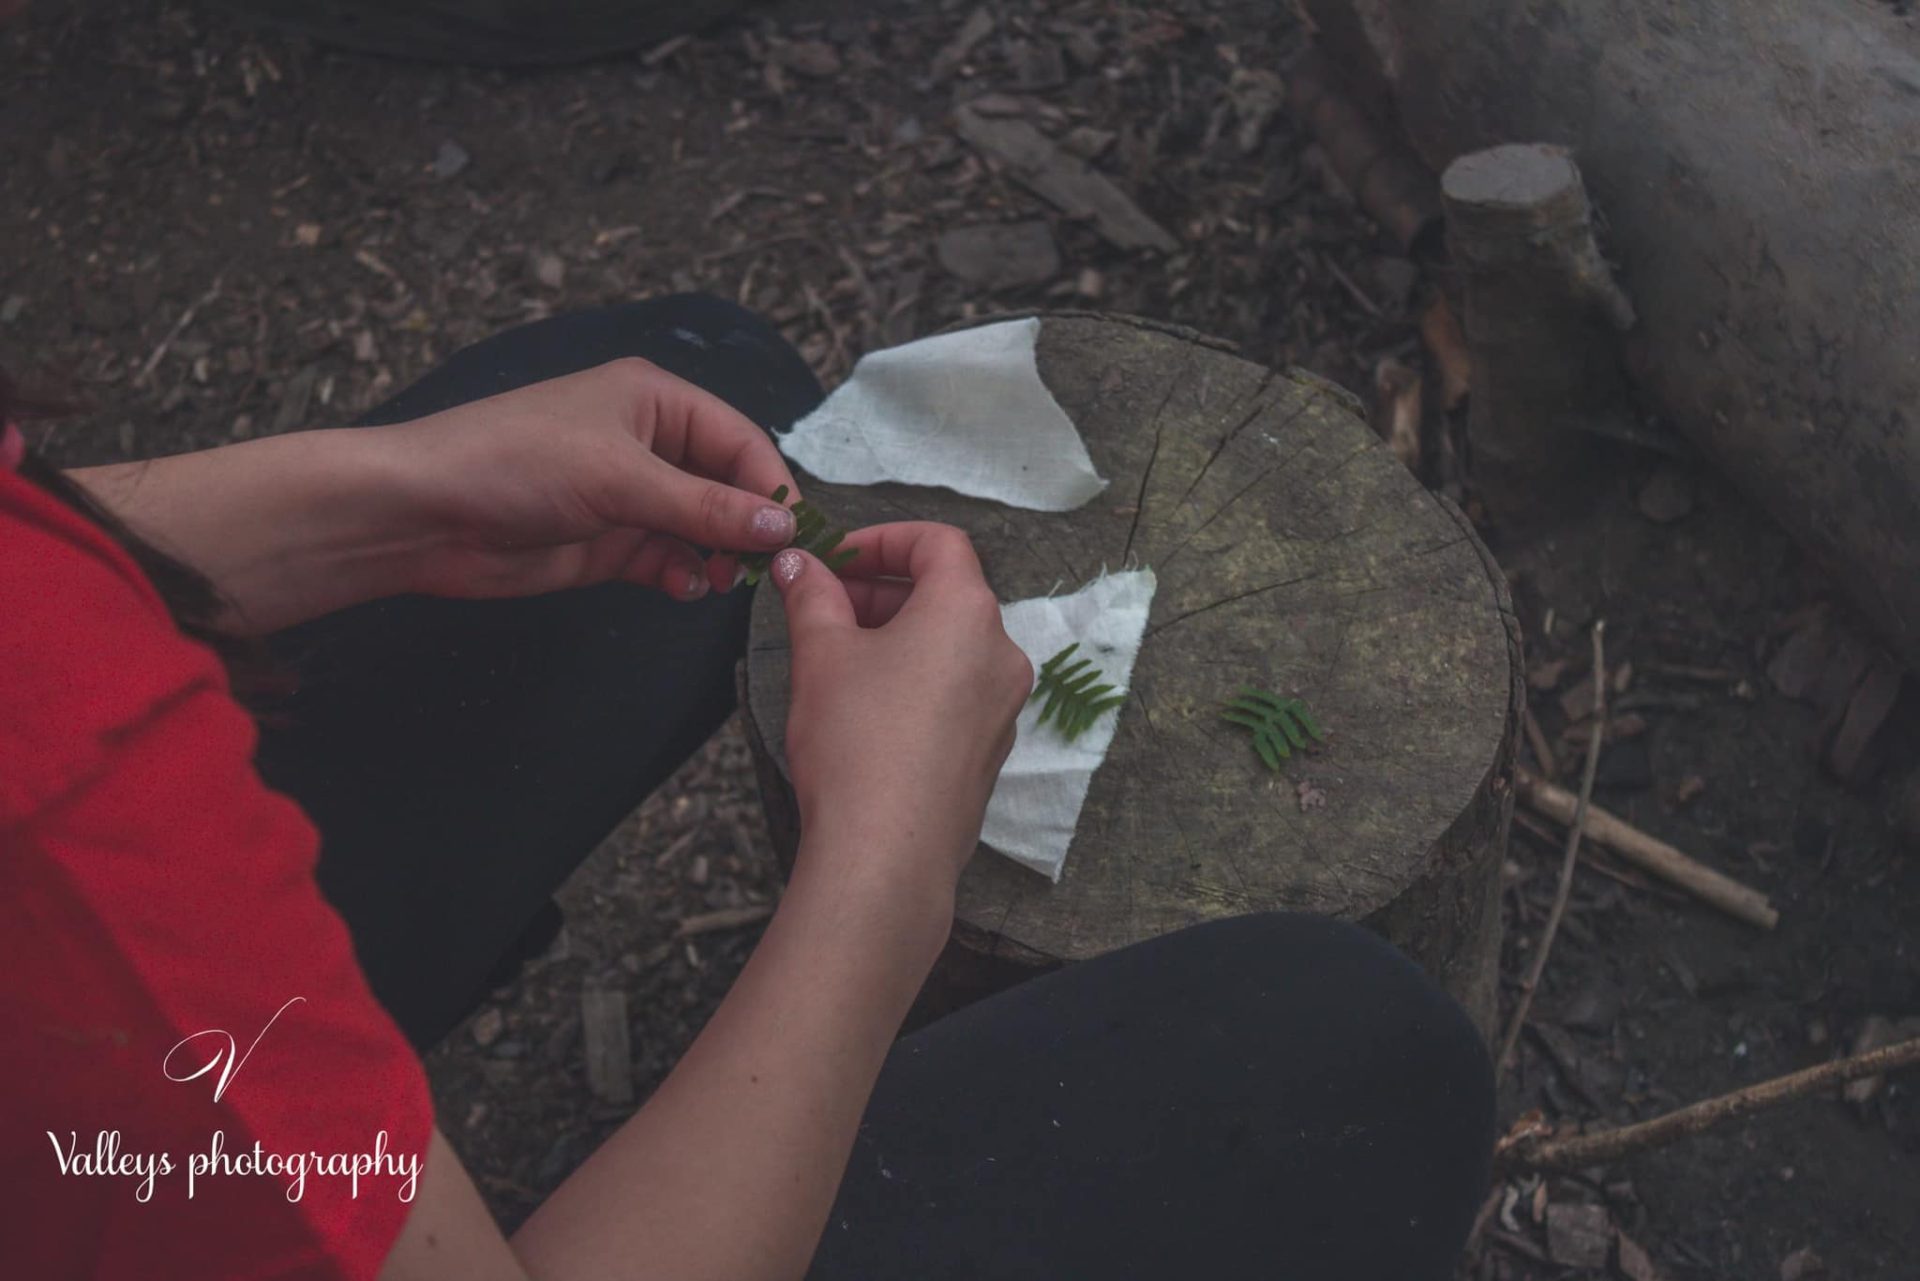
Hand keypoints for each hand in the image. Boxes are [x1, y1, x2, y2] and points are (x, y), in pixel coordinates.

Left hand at [386, 358, 800, 601]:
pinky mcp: (608, 542)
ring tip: (727, 581)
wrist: (424, 513)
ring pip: (701, 528)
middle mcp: (648, 443)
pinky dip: (684, 574)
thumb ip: (704, 508)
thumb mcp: (620, 478)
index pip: (740, 440)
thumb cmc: (515, 463)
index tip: (795, 534)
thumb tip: (781, 526)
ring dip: (720, 555)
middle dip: (748, 525)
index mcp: (654, 401)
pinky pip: (668, 559)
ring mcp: (628, 495)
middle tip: (770, 568)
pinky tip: (684, 586)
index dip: (770, 485)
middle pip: (726, 486)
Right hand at [769, 523, 1033, 898]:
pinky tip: (866, 709)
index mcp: (967, 612)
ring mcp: (1003, 706)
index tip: (834, 559)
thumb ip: (811, 596)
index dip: (881, 539)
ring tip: (837, 659)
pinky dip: (917, 680)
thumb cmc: (857, 745)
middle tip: (822, 607)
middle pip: (945, 593)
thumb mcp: (821, 654)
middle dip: (880, 591)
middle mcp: (1001, 653)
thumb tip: (799, 565)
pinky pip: (956, 692)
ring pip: (951, 646)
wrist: (885, 853)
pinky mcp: (990, 750)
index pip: (937, 542)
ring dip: (897, 637)